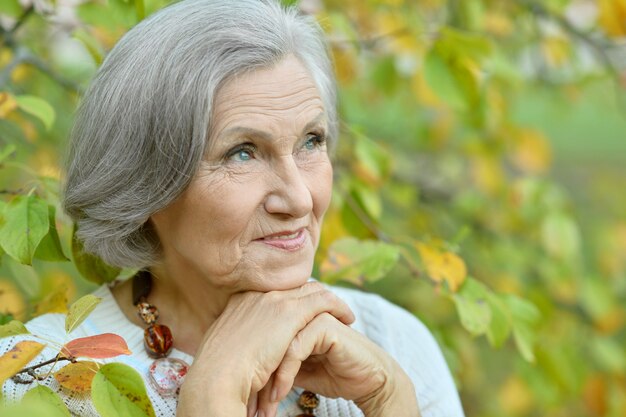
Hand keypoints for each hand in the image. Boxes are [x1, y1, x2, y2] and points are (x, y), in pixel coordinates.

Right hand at [176, 282, 354, 416]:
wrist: (216, 378)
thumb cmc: (219, 375)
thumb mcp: (228, 351)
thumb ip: (242, 343)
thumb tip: (250, 352)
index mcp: (240, 301)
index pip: (276, 291)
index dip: (294, 299)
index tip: (306, 311)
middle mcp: (256, 294)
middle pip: (294, 287)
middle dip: (313, 297)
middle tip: (330, 309)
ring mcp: (272, 300)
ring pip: (311, 289)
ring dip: (329, 301)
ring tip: (344, 313)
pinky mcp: (289, 312)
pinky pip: (323, 300)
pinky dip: (338, 306)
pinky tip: (348, 317)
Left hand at [260, 312, 420, 416]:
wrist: (368, 381)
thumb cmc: (333, 373)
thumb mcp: (296, 368)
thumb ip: (276, 359)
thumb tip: (247, 372)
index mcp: (291, 313)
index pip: (261, 332)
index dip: (252, 362)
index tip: (247, 393)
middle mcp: (300, 309)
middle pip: (265, 336)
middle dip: (257, 372)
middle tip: (251, 400)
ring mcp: (312, 314)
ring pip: (276, 342)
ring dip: (268, 376)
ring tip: (266, 402)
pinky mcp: (324, 325)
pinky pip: (294, 348)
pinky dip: (284, 373)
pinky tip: (281, 393)